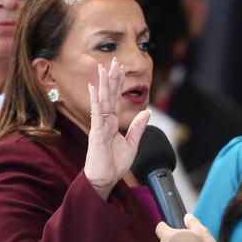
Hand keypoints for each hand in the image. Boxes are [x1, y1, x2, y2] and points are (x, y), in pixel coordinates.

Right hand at [84, 56, 151, 199]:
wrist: (105, 180)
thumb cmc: (115, 164)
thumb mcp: (132, 144)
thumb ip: (138, 128)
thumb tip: (147, 112)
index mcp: (112, 123)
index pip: (116, 99)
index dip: (119, 84)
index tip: (121, 69)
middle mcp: (105, 121)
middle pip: (109, 95)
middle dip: (112, 78)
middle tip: (114, 61)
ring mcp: (99, 126)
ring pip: (102, 100)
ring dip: (103, 84)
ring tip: (103, 68)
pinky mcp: (96, 133)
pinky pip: (96, 114)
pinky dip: (95, 100)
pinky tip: (94, 88)